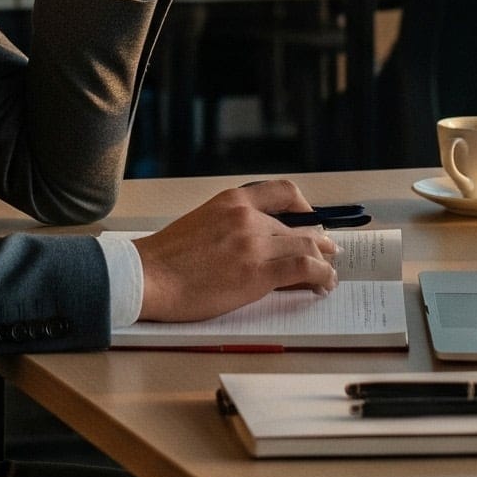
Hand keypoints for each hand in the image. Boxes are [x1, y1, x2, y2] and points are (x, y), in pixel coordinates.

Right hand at [134, 182, 338, 322]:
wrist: (147, 275)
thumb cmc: (167, 259)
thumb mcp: (203, 226)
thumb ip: (233, 229)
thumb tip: (263, 247)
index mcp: (232, 200)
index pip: (284, 191)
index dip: (305, 208)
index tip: (311, 221)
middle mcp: (248, 216)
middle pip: (298, 227)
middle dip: (317, 242)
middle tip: (328, 254)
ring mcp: (254, 242)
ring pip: (307, 246)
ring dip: (324, 262)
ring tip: (329, 275)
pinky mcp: (258, 271)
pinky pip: (304, 268)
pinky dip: (321, 275)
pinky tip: (323, 284)